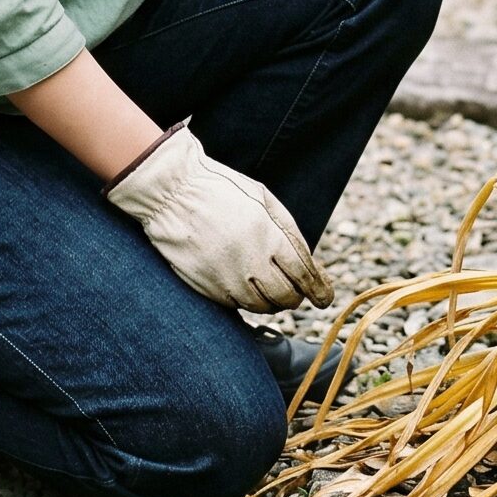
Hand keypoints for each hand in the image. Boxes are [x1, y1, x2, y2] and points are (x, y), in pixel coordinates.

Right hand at [104, 124, 333, 312]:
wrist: (172, 194)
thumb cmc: (222, 190)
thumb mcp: (264, 199)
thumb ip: (289, 232)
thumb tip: (309, 264)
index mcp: (269, 235)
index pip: (303, 274)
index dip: (318, 290)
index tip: (324, 299)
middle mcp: (250, 262)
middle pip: (286, 297)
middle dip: (295, 296)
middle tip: (296, 291)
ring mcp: (226, 279)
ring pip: (262, 307)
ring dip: (271, 300)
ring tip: (269, 285)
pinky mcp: (207, 289)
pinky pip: (236, 305)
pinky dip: (246, 299)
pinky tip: (244, 283)